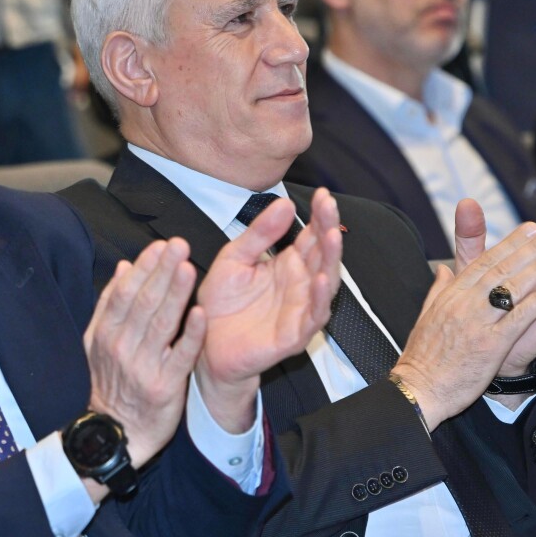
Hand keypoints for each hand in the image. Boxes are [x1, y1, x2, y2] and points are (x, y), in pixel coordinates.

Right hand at [83, 238, 205, 478]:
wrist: (115, 433)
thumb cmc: (110, 382)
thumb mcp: (98, 343)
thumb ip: (111, 304)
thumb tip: (124, 267)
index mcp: (106, 333)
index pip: (125, 293)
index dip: (144, 268)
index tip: (160, 246)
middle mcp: (122, 347)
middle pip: (144, 302)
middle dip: (163, 271)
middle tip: (179, 246)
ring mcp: (143, 367)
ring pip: (162, 323)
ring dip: (176, 294)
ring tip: (189, 267)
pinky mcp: (165, 386)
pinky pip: (181, 356)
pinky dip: (191, 334)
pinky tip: (201, 313)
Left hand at [195, 189, 342, 431]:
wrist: (203, 343)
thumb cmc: (221, 303)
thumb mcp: (234, 258)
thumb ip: (258, 233)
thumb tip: (284, 204)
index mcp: (288, 265)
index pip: (311, 236)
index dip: (319, 215)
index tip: (321, 192)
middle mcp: (300, 285)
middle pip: (323, 255)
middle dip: (328, 230)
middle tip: (329, 205)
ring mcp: (300, 310)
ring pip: (325, 284)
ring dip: (331, 261)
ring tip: (332, 236)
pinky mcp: (293, 336)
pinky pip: (312, 318)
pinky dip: (319, 299)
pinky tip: (319, 280)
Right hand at [393, 205, 535, 429]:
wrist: (417, 390)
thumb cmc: (422, 358)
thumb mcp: (425, 316)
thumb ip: (438, 290)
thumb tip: (443, 269)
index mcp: (450, 294)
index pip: (484, 262)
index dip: (509, 243)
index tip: (530, 229)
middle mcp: (464, 303)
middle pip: (503, 268)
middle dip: (532, 248)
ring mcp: (478, 323)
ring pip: (514, 288)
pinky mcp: (491, 346)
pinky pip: (519, 318)